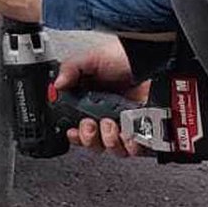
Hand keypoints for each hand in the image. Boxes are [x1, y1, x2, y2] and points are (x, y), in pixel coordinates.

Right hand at [52, 37, 151, 158]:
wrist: (150, 59)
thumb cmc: (123, 57)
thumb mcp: (90, 59)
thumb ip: (70, 69)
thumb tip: (57, 85)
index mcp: (92, 104)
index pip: (78, 129)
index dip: (74, 135)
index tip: (72, 131)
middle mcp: (108, 117)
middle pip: (94, 143)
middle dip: (88, 138)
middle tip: (90, 124)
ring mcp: (126, 125)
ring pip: (113, 149)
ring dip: (108, 140)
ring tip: (110, 123)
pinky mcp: (144, 131)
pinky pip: (135, 148)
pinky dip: (129, 144)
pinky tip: (126, 132)